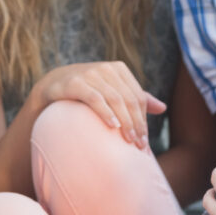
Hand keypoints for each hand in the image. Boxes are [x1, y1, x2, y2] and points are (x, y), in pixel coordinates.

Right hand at [32, 61, 166, 148]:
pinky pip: (95, 99)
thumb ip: (135, 98)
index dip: (143, 120)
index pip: (138, 97)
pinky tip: (113, 126)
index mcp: (119, 69)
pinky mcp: (75, 83)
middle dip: (136, 124)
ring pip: (115, 99)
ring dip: (125, 122)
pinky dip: (106, 113)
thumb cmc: (87, 91)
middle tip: (139, 146)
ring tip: (129, 141)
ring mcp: (90, 73)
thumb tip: (163, 108)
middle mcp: (106, 68)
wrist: (52, 86)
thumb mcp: (112, 91)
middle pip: (129, 99)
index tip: (145, 141)